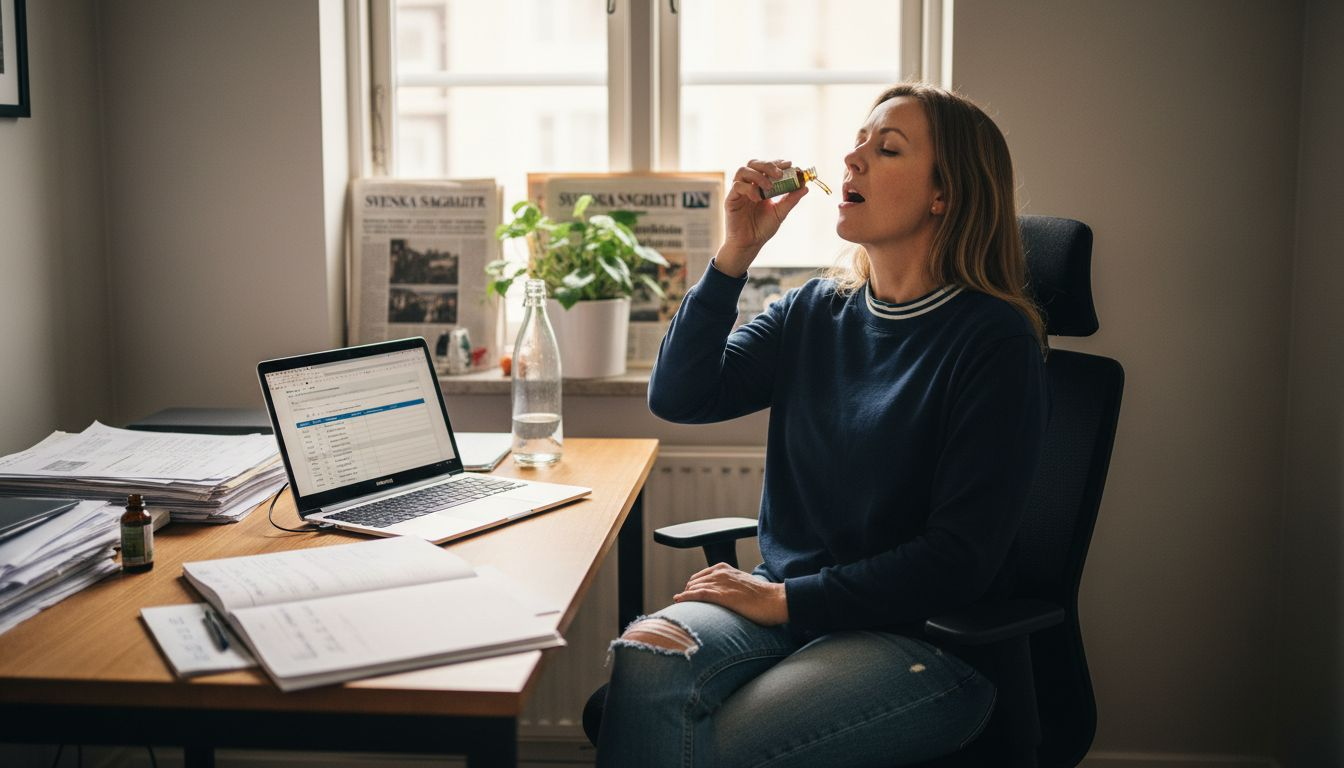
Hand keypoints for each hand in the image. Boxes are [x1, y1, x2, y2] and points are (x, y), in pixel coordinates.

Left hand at [673, 562, 788, 625]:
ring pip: (693, 588)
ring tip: (678, 607)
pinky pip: (697, 594)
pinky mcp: (721, 594)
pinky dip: (686, 597)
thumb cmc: (762, 598)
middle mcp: (720, 572)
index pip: (699, 577)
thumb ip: (729, 588)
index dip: (692, 588)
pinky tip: (679, 601)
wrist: (774, 601)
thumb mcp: (742, 586)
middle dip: (687, 593)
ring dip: (684, 597)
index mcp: (724, 568)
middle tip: (684, 605)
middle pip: (693, 582)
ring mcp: (720, 582)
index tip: (688, 598)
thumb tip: (722, 598)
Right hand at [715, 159, 809, 276]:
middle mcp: (748, 185)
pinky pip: (737, 186)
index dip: (777, 163)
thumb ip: (791, 199)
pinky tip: (757, 199)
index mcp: (759, 186)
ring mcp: (739, 191)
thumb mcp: (781, 212)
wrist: (750, 244)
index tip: (789, 165)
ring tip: (769, 187)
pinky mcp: (731, 199)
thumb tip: (805, 187)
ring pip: (743, 170)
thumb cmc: (763, 229)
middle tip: (779, 174)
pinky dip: (749, 189)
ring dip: (758, 175)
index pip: (766, 167)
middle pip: (753, 163)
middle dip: (768, 165)